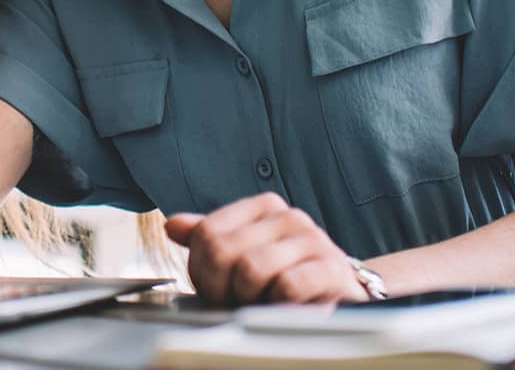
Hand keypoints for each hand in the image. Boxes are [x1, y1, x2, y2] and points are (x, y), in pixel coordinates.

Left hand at [165, 193, 368, 306]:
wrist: (342, 296)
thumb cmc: (285, 276)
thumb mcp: (243, 255)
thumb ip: (208, 238)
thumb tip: (172, 225)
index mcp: (263, 206)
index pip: (207, 232)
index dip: (201, 269)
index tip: (213, 288)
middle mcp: (288, 216)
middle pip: (223, 250)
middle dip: (220, 287)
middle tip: (234, 301)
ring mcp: (312, 240)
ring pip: (251, 268)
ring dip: (248, 299)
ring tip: (260, 304)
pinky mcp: (332, 269)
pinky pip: (287, 286)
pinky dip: (278, 306)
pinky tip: (284, 308)